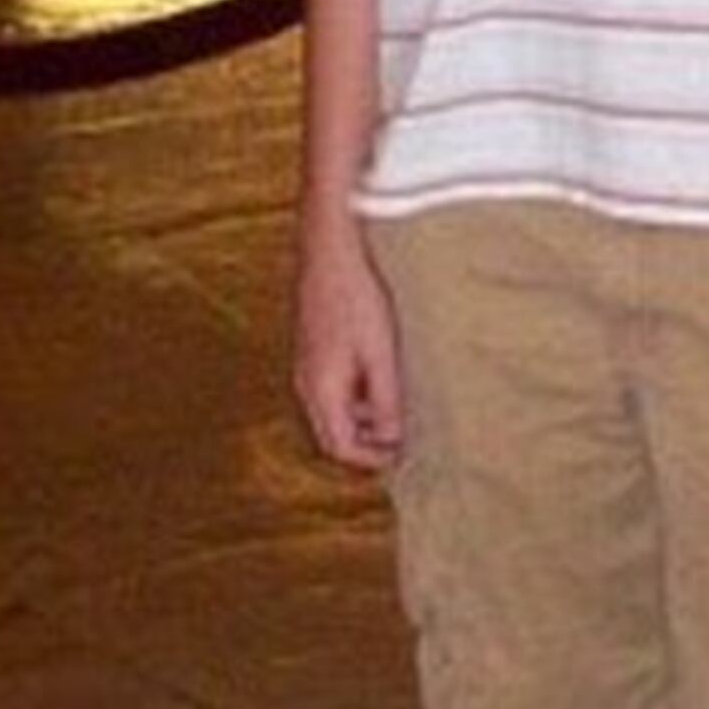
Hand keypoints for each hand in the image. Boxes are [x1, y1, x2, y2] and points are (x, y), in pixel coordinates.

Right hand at [292, 231, 403, 469]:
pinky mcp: (313, 346)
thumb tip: (393, 440)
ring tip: (399, 410)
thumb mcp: (381, 354)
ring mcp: (306, 363)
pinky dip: (356, 395)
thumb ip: (386, 400)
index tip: (402, 458)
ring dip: (363, 419)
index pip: (339, 446)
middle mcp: (306, 383)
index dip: (370, 459)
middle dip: (366, 444)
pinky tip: (382, 377)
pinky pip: (332, 387)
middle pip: (332, 433)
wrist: (330, 249)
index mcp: (320, 390)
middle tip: (403, 441)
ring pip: (332, 410)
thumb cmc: (357, 298)